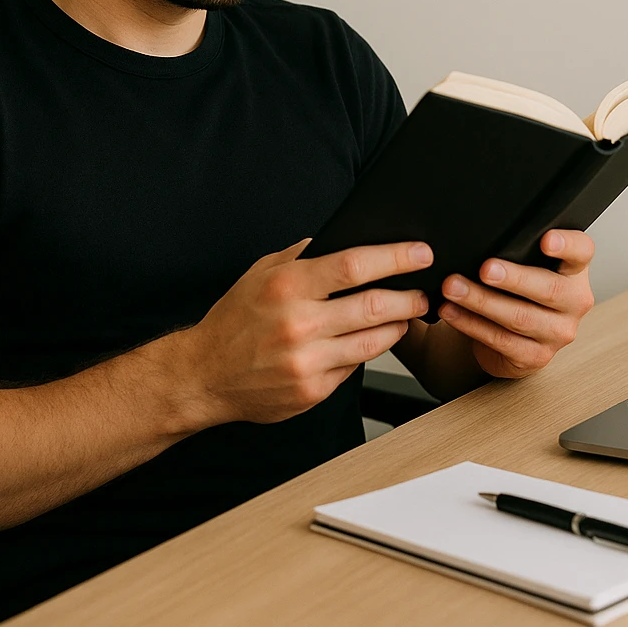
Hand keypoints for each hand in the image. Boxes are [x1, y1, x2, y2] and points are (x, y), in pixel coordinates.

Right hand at [185, 238, 431, 423]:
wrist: (203, 375)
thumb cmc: (233, 321)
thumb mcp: (259, 274)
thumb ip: (300, 255)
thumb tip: (341, 238)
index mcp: (287, 285)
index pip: (355, 265)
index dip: (395, 257)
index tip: (421, 253)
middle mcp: (298, 323)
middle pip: (374, 305)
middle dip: (409, 297)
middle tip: (423, 292)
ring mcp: (306, 360)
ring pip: (373, 341)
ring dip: (397, 326)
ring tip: (405, 316)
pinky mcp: (312, 390)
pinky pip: (354, 367)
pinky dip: (367, 352)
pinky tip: (370, 342)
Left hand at [436, 230, 594, 378]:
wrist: (517, 339)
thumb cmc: (519, 292)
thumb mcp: (526, 267)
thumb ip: (517, 251)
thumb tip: (479, 238)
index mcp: (574, 271)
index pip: (582, 251)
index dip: (567, 244)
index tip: (546, 240)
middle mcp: (574, 302)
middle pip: (550, 288)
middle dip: (513, 278)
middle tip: (485, 269)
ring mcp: (558, 333)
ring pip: (520, 317)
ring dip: (481, 301)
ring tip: (453, 288)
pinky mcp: (536, 356)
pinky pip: (501, 340)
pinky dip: (471, 324)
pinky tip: (452, 311)